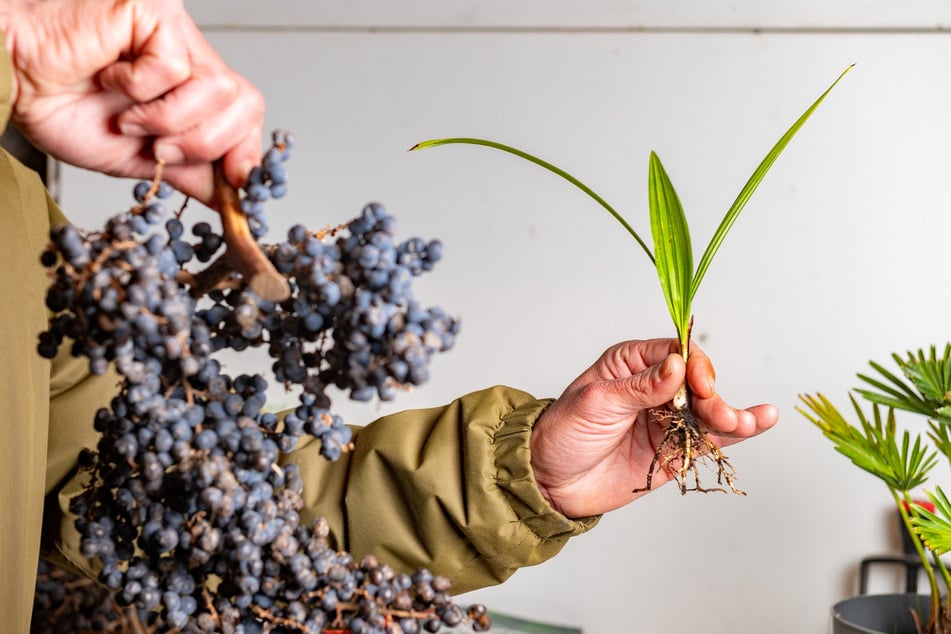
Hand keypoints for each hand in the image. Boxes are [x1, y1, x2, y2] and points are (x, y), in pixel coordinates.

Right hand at [0, 0, 263, 203]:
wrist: (13, 82)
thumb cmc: (62, 107)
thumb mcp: (140, 156)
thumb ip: (190, 171)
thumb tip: (233, 198)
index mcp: (193, 86)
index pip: (249, 113)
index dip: (247, 149)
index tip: (236, 183)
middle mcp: (191, 54)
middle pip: (246, 102)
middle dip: (205, 142)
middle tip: (159, 150)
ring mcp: (175, 30)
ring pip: (217, 88)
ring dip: (169, 119)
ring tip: (127, 117)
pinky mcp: (154, 11)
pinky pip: (172, 65)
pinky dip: (140, 88)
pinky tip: (108, 78)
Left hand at [530, 338, 777, 518]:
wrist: (551, 483)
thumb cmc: (564, 433)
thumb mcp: (597, 402)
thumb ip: (640, 387)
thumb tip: (678, 366)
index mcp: (631, 363)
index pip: (676, 352)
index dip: (695, 365)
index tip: (699, 384)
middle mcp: (654, 387)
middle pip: (699, 381)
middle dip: (713, 396)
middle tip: (715, 414)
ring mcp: (668, 418)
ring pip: (711, 409)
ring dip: (732, 414)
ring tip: (746, 422)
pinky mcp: (675, 449)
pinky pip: (712, 437)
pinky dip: (739, 430)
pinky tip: (763, 420)